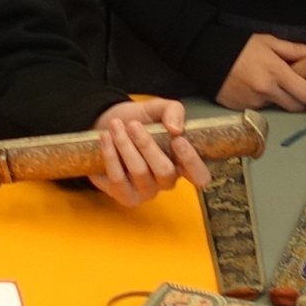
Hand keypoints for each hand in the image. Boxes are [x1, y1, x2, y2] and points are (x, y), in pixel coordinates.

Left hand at [86, 97, 202, 208]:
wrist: (108, 125)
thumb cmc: (140, 120)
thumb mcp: (158, 108)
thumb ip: (173, 111)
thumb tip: (176, 129)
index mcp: (182, 163)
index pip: (200, 175)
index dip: (192, 162)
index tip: (178, 140)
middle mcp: (167, 182)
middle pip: (165, 171)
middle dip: (147, 145)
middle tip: (132, 124)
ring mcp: (146, 192)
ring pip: (139, 173)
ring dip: (125, 146)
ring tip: (114, 126)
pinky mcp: (124, 196)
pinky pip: (117, 181)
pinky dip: (110, 157)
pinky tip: (105, 139)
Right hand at [218, 33, 305, 109]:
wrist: (208, 56)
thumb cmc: (242, 47)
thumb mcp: (269, 42)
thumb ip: (293, 50)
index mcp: (277, 72)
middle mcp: (268, 90)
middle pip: (296, 108)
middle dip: (300, 103)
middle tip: (297, 94)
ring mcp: (255, 102)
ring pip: (279, 109)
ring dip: (280, 102)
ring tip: (273, 88)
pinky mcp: (244, 109)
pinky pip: (261, 110)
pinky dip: (263, 103)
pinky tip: (256, 91)